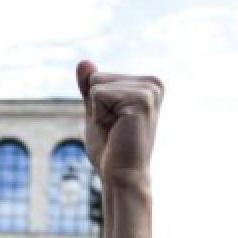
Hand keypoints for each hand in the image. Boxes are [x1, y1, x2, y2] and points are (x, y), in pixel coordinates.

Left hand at [76, 61, 163, 183]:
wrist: (121, 175)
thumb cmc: (110, 148)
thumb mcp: (96, 112)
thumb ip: (90, 87)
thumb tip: (83, 61)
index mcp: (147, 84)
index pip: (99, 77)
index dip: (97, 104)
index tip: (113, 123)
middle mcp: (153, 83)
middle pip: (97, 77)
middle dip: (96, 107)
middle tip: (114, 129)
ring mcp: (150, 90)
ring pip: (96, 85)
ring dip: (98, 111)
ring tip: (116, 130)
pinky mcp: (141, 99)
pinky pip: (98, 94)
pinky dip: (99, 115)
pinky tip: (117, 130)